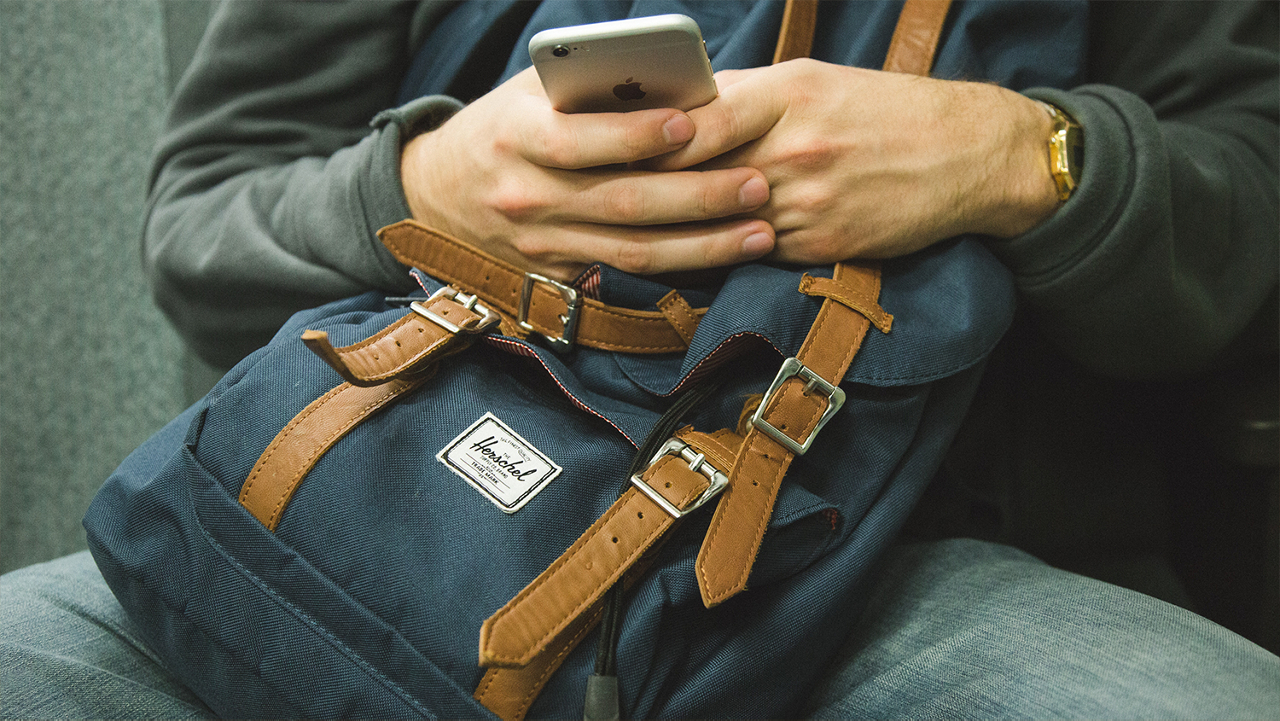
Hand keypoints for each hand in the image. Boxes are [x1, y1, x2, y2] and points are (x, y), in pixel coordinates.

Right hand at [399, 67, 775, 281]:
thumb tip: (678, 85)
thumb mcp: (531, 93)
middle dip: (697, 196)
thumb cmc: (505, 128)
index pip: (579, 140)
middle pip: (622, 202)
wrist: (439, 197)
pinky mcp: (558, 278)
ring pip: (633, 251)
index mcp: (516, 137)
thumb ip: (591, 88)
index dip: (637, 134)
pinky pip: (626, 277)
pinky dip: (679, 270)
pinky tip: (725, 259)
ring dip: (704, 245)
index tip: (692, 123)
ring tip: (761, 230)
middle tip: (756, 183)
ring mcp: (544, 245)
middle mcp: (528, 197)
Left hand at [642, 59, 1061, 262]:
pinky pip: (753, 250)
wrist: (967, 155)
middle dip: (651, 189)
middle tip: (602, 196)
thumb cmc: (884, 110)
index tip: (609, 149)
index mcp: (790, 95)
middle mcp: (795, 149)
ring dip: (680, 227)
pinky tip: (697, 247)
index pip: (700, 122)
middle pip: (701, 177)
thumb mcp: (816, 81)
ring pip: (721, 222)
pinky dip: (723, 248)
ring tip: (635, 227)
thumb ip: (746, 96)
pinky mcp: (820, 243)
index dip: (650, 140)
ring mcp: (809, 202)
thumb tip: (680, 107)